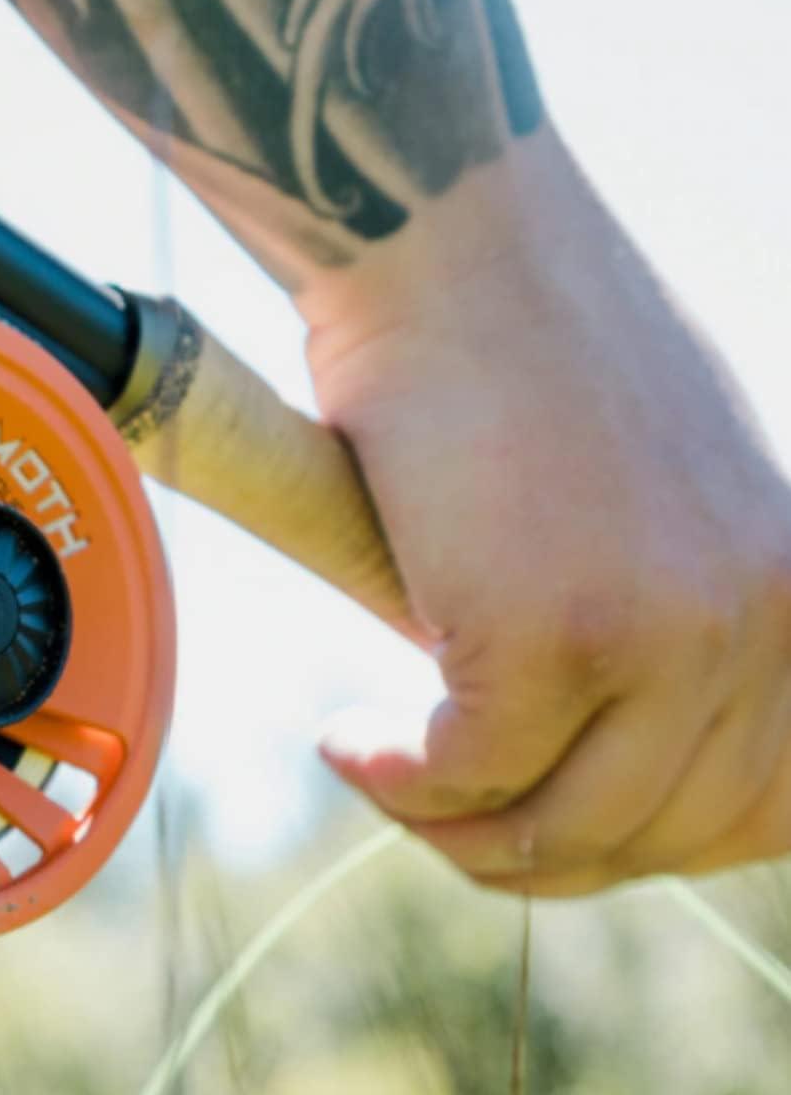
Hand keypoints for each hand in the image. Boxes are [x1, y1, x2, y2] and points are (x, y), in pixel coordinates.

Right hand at [306, 131, 790, 895]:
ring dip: (457, 831)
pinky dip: (396, 782)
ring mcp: (663, 628)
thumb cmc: (516, 355)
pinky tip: (346, 740)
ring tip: (381, 771)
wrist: (442, 241)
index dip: (648, 842)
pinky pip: (468, 777)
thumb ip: (662, 616)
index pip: (769, 801)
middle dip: (535, 853)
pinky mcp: (547, 632)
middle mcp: (763, 616)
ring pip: (566, 828)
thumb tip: (603, 742)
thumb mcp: (644, 492)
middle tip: (432, 805)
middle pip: (661, 832)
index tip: (539, 821)